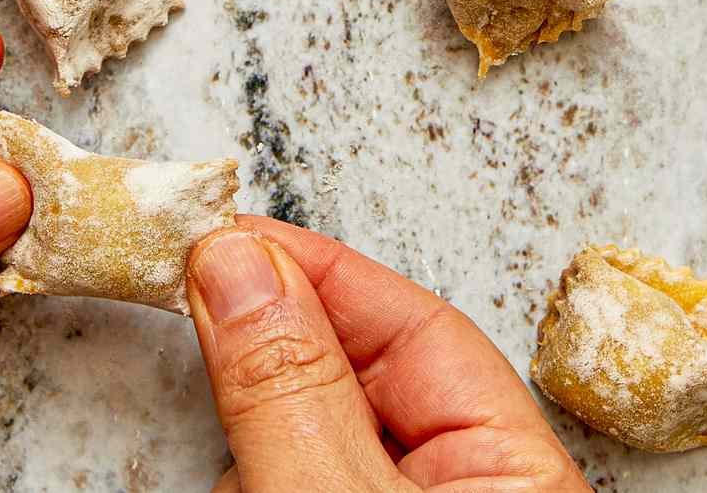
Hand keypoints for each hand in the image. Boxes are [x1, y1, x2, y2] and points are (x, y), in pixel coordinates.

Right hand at [187, 216, 589, 492]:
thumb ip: (292, 394)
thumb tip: (238, 267)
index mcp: (512, 470)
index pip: (416, 327)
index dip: (318, 271)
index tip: (225, 238)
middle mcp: (463, 487)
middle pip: (354, 379)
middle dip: (276, 362)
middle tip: (194, 312)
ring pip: (303, 438)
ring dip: (253, 449)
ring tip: (247, 483)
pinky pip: (286, 481)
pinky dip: (251, 480)